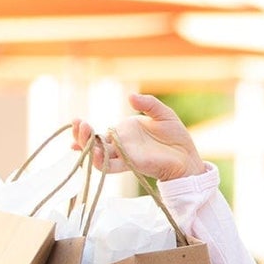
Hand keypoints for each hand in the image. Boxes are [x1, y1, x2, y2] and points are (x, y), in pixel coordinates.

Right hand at [69, 93, 202, 182]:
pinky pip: (111, 166)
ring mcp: (125, 155)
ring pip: (98, 155)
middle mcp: (120, 145)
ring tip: (80, 133)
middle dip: (81, 135)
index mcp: (124, 132)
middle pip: (93, 144)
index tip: (76, 122)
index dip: (85, 131)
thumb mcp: (162, 113)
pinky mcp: (131, 164)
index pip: (98, 133)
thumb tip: (130, 97)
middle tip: (77, 124)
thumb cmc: (176, 136)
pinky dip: (100, 161)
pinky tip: (94, 152)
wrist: (187, 156)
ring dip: (86, 146)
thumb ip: (147, 103)